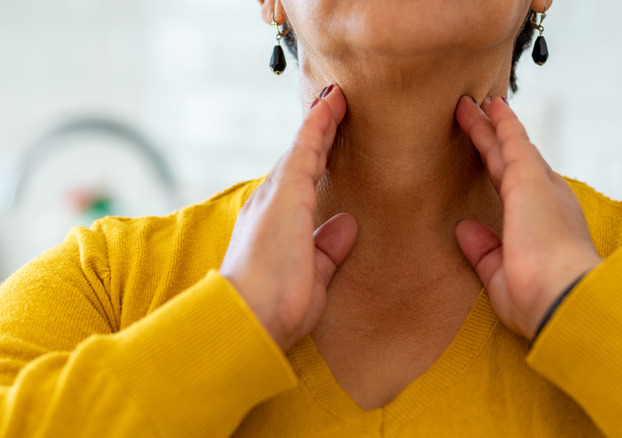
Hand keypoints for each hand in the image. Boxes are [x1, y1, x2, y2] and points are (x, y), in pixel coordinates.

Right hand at [220, 85, 356, 351]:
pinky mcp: (286, 193)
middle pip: (298, 160)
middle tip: (334, 105)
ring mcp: (276, 196)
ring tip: (337, 98)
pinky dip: (319, 124)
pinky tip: (332, 103)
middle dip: (317, 133)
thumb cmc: (277, 308)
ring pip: (302, 149)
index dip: (314, 159)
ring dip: (320, 122)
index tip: (329, 139)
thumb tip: (346, 225)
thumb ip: (328, 249)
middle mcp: (269, 204)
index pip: (299, 185)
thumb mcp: (313, 274)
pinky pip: (306, 148)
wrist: (251, 318)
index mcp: (275, 226)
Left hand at [454, 96, 601, 339]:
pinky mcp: (529, 178)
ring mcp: (540, 187)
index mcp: (543, 226)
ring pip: (508, 147)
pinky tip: (487, 105)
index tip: (488, 156)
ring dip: (489, 125)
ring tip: (471, 104)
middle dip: (493, 140)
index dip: (500, 171)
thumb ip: (484, 250)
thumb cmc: (540, 299)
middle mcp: (547, 201)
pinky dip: (500, 121)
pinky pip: (511, 141)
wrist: (563, 299)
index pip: (514, 193)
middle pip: (511, 162)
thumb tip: (465, 229)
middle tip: (477, 116)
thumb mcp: (500, 275)